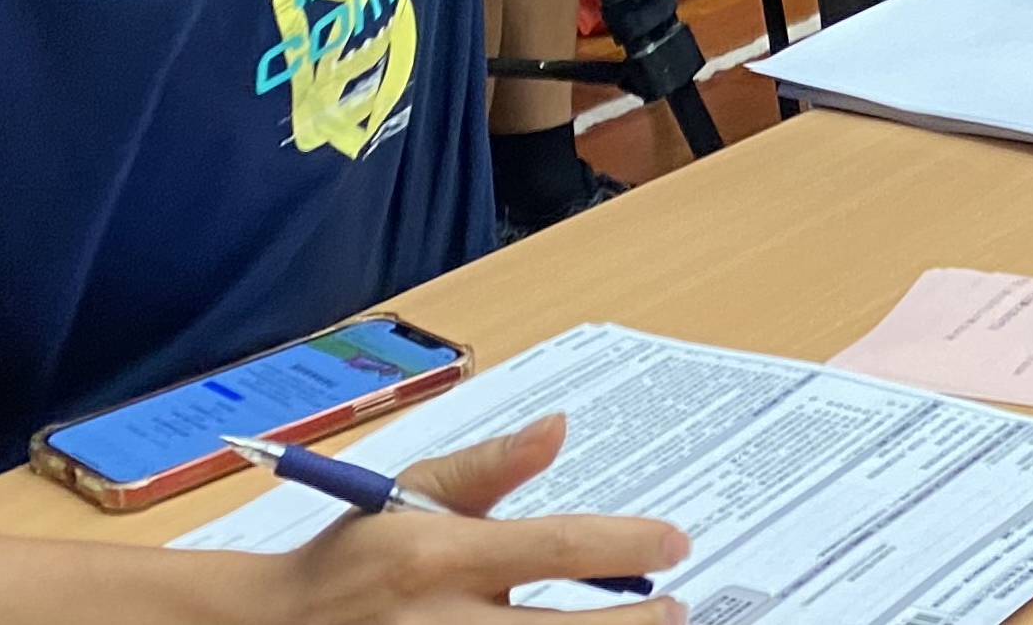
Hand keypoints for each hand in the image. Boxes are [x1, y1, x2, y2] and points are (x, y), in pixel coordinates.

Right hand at [274, 414, 685, 624]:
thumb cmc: (355, 558)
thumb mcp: (408, 497)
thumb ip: (489, 468)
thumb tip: (560, 428)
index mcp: (441, 556)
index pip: (559, 547)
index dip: (629, 545)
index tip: (677, 543)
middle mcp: (442, 622)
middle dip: (638, 624)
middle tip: (676, 609)